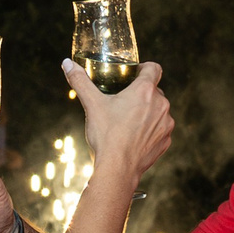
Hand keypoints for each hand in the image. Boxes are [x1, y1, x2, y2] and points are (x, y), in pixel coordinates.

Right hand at [67, 58, 171, 181]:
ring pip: (158, 110)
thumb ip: (80, 81)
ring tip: (129, 121)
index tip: (133, 75)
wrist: (118, 169)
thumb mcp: (92, 105)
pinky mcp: (166, 141)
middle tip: (124, 101)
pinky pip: (160, 129)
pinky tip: (135, 137)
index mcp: (145, 91)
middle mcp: (161, 105)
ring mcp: (166, 124)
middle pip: (154, 91)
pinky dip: (150, 130)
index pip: (154, 68)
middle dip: (141, 94)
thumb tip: (67, 63)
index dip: (144, 68)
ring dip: (148, 112)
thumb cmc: (106, 136)